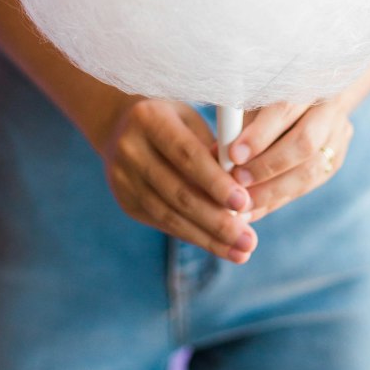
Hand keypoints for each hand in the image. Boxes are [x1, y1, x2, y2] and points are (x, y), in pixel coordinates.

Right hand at [99, 98, 259, 263]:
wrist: (121, 125)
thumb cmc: (173, 121)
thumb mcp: (192, 120)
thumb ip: (214, 149)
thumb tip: (242, 192)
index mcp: (150, 118)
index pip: (186, 155)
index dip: (215, 181)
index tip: (244, 202)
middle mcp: (131, 149)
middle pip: (178, 193)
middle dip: (217, 221)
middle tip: (249, 240)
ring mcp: (123, 178)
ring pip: (170, 216)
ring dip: (208, 238)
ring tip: (241, 251)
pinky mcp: (125, 202)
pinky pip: (163, 223)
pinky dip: (193, 236)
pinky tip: (218, 245)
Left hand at [212, 96, 354, 221]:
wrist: (316, 88)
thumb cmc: (273, 88)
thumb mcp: (255, 94)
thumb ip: (241, 120)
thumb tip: (217, 152)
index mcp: (307, 77)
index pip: (285, 109)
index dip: (260, 135)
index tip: (234, 155)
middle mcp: (329, 105)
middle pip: (305, 143)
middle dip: (267, 167)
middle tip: (237, 183)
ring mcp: (339, 132)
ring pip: (312, 170)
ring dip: (274, 191)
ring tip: (244, 204)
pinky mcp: (336, 156)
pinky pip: (310, 183)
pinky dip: (281, 197)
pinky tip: (258, 207)